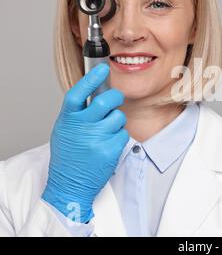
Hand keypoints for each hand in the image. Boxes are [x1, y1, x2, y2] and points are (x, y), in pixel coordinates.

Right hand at [42, 63, 128, 222]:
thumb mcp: (65, 130)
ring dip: (116, 121)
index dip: (91, 79)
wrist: (69, 185)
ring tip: (106, 132)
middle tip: (115, 100)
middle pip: (105, 101)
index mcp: (67, 119)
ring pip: (118, 117)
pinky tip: (108, 145)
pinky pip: (123, 134)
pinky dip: (119, 138)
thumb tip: (95, 91)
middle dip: (115, 97)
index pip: (78, 93)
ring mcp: (96, 139)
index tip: (102, 69)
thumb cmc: (68, 155)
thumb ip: (78, 113)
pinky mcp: (110, 150)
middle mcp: (81, 127)